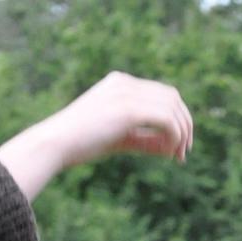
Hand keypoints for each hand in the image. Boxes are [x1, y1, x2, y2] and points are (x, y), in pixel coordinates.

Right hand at [0, 73, 193, 200]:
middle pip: (172, 96)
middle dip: (185, 125)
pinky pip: (165, 118)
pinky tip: (170, 153)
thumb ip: (145, 140)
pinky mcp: (127, 109)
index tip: (178, 147)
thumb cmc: (82, 145)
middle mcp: (125, 83)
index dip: (177, 119)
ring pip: (172, 106)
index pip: (162, 94)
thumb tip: (172, 149)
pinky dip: (174, 136)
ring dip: (182, 132)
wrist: (56, 144)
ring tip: (178, 156)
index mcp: (120, 84)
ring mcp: (125, 93)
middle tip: (184, 153)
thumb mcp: (119, 140)